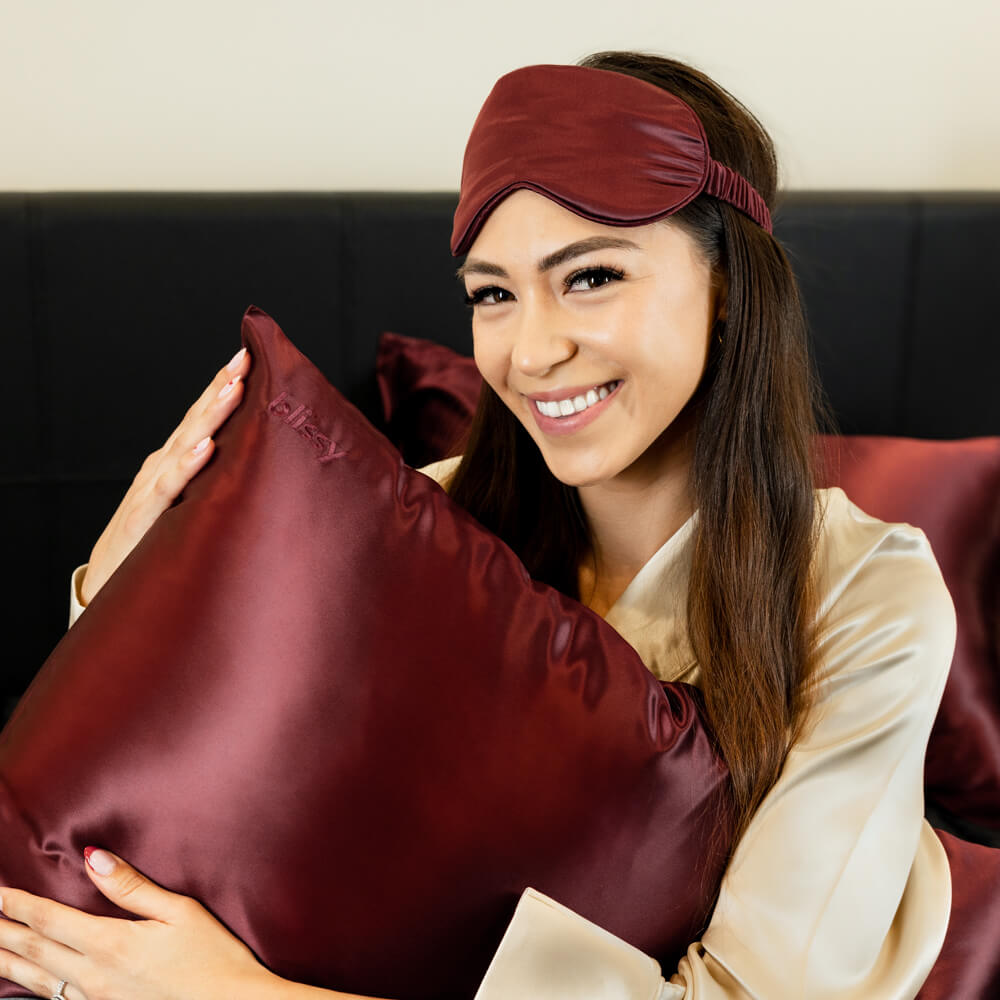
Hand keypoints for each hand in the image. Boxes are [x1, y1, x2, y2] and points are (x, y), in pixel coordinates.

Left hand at [0, 848, 281, 999]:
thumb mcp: (180, 910)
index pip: (49, 919)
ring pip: (35, 982)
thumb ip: (131, 886)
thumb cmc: (213, 957)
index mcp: (110, 943)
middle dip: (3, 932)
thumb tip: (92, 857)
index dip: (18, 904)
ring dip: (8, 962)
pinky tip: (25, 983)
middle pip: (33, 951)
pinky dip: (30, 990)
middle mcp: (93, 977)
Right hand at [79, 346, 251, 606]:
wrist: (110, 583)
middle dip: (222, 387)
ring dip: (211, 415)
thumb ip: (218, 485)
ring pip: (187, 445)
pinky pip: (170, 488)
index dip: (225, 387)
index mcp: (177, 462)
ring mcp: (153, 488)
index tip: (252, 358)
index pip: (205, 417)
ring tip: (235, 388)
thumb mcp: (192, 505)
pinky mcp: (146, 517)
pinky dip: (188, 466)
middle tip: (248, 359)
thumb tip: (267, 468)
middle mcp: (165, 466)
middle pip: (197, 420)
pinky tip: (207, 448)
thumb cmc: (157, 542)